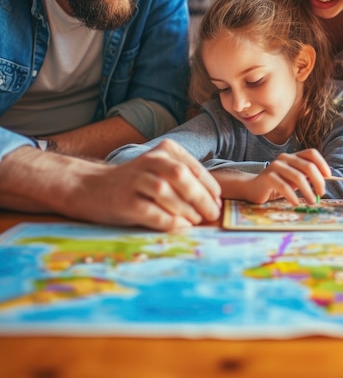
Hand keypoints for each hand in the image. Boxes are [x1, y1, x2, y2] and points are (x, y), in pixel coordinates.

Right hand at [1, 140, 221, 231]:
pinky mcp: (125, 201)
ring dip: (187, 209)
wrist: (90, 188)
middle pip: (182, 176)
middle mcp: (150, 161)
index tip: (217, 201)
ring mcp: (135, 180)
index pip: (193, 168)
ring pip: (167, 192)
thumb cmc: (134, 183)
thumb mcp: (159, 171)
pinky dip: (170, 221)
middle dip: (202, 197)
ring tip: (196, 221)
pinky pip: (152, 212)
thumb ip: (182, 180)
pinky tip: (180, 227)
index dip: (209, 186)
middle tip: (211, 214)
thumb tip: (212, 202)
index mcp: (164, 151)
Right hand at [243, 148, 329, 204]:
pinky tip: (296, 203)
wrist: (254, 188)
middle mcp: (285, 158)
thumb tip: (324, 185)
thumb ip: (307, 179)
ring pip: (298, 177)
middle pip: (308, 166)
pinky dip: (293, 196)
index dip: (322, 164)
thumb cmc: (278, 185)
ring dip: (308, 191)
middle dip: (318, 181)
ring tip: (311, 202)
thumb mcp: (294, 180)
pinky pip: (284, 186)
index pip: (311, 153)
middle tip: (321, 194)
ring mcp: (275, 166)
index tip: (328, 177)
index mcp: (293, 156)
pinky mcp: (268, 177)